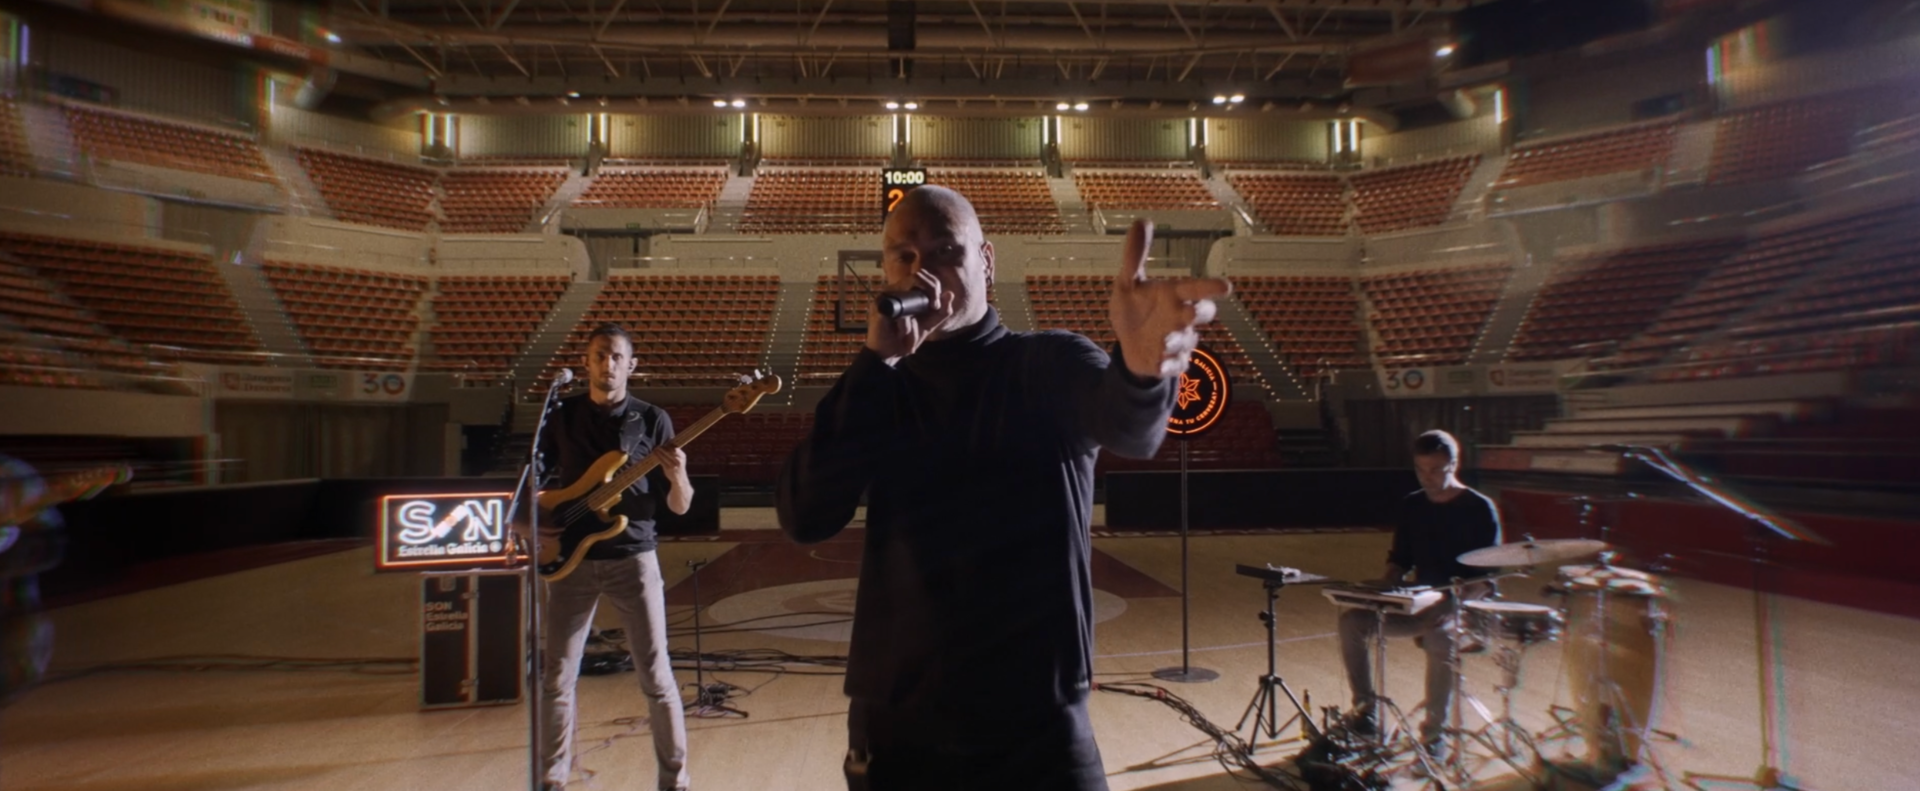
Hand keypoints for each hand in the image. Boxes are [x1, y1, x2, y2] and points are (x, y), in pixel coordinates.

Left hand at [652, 445, 687, 479]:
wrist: (680, 479)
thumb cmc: (679, 466)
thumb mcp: (681, 459)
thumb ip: (676, 452)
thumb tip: (669, 441)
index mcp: (683, 456)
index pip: (675, 448)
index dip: (668, 445)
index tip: (664, 443)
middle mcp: (679, 460)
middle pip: (669, 452)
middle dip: (663, 448)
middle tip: (658, 446)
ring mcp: (673, 465)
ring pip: (665, 456)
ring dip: (659, 452)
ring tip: (655, 449)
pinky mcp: (668, 469)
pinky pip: (661, 461)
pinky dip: (657, 457)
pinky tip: (654, 454)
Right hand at [866, 267, 957, 364]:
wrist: (891, 353)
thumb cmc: (908, 336)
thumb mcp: (930, 324)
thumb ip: (942, 311)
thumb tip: (949, 294)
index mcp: (906, 290)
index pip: (922, 276)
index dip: (934, 286)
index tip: (937, 305)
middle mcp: (894, 289)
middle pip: (916, 277)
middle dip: (931, 290)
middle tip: (934, 307)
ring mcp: (884, 297)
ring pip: (906, 295)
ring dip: (915, 314)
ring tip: (913, 329)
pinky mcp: (878, 309)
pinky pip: (896, 313)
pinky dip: (903, 325)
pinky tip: (902, 333)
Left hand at [1109, 219, 1231, 378]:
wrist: (1128, 344)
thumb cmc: (1134, 309)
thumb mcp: (1127, 283)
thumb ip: (1134, 256)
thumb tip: (1141, 221)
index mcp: (1174, 295)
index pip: (1196, 287)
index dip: (1210, 287)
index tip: (1226, 287)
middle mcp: (1181, 316)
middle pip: (1204, 312)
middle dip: (1201, 312)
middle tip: (1191, 312)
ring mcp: (1179, 340)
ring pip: (1189, 340)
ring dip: (1177, 340)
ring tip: (1161, 341)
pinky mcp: (1171, 362)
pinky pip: (1176, 364)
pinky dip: (1169, 364)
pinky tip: (1159, 362)